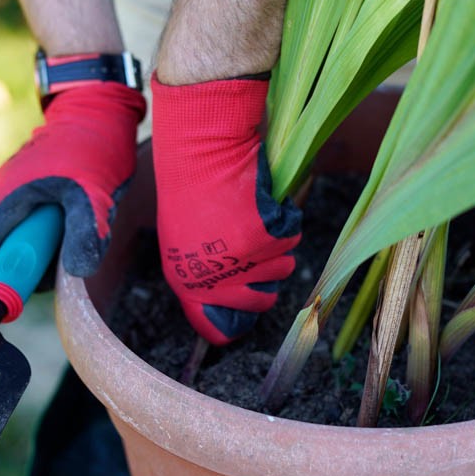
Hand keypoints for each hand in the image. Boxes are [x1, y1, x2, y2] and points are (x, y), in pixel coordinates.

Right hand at [0, 82, 145, 278]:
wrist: (98, 107)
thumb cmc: (92, 147)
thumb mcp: (93, 194)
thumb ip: (85, 233)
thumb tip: (77, 273)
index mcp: (10, 196)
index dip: (0, 271)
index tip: (25, 285)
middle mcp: (6, 193)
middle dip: (23, 262)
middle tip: (55, 266)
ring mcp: (18, 189)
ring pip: (17, 232)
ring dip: (39, 247)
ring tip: (70, 240)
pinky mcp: (33, 187)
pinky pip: (31, 219)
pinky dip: (48, 231)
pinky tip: (73, 224)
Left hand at [151, 74, 300, 345]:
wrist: (200, 149)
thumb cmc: (188, 186)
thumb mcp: (182, 237)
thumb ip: (202, 269)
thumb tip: (227, 291)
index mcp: (185, 282)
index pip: (212, 327)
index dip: (232, 324)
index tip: (245, 317)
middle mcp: (215, 278)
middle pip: (261, 303)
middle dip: (268, 280)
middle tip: (262, 254)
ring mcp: (243, 260)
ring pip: (283, 268)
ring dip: (277, 245)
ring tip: (255, 216)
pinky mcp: (267, 237)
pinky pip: (291, 236)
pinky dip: (284, 219)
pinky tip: (262, 200)